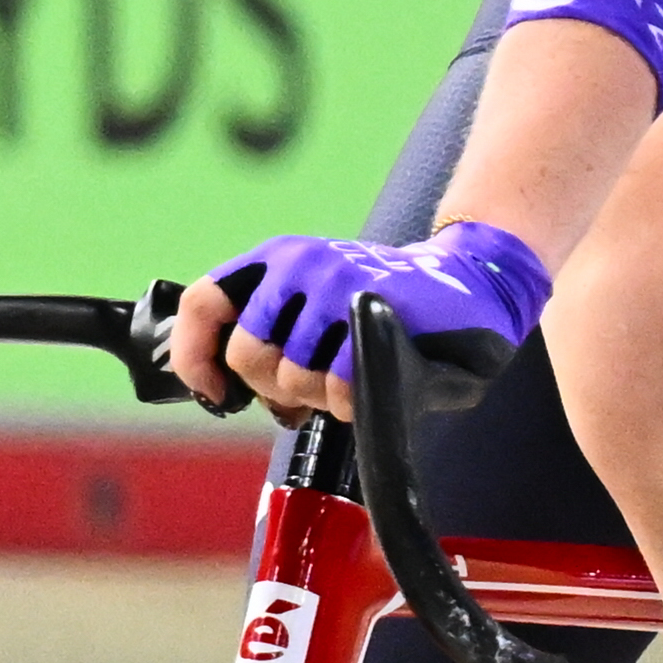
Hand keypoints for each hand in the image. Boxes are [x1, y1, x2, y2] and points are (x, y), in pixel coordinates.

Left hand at [191, 219, 549, 417]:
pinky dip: (355, 403)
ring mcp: (338, 283)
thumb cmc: (386, 308)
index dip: (194, 355)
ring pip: (294, 377)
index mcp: (276, 259)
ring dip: (323, 397)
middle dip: (275, 389)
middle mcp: (300, 263)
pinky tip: (375, 382)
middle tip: (311, 389)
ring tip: (353, 375)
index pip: (203, 302)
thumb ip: (270, 332)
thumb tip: (219, 386)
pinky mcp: (375, 311)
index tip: (213, 392)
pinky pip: (340, 387)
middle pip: (247, 354)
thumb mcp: (315, 304)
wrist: (468, 283)